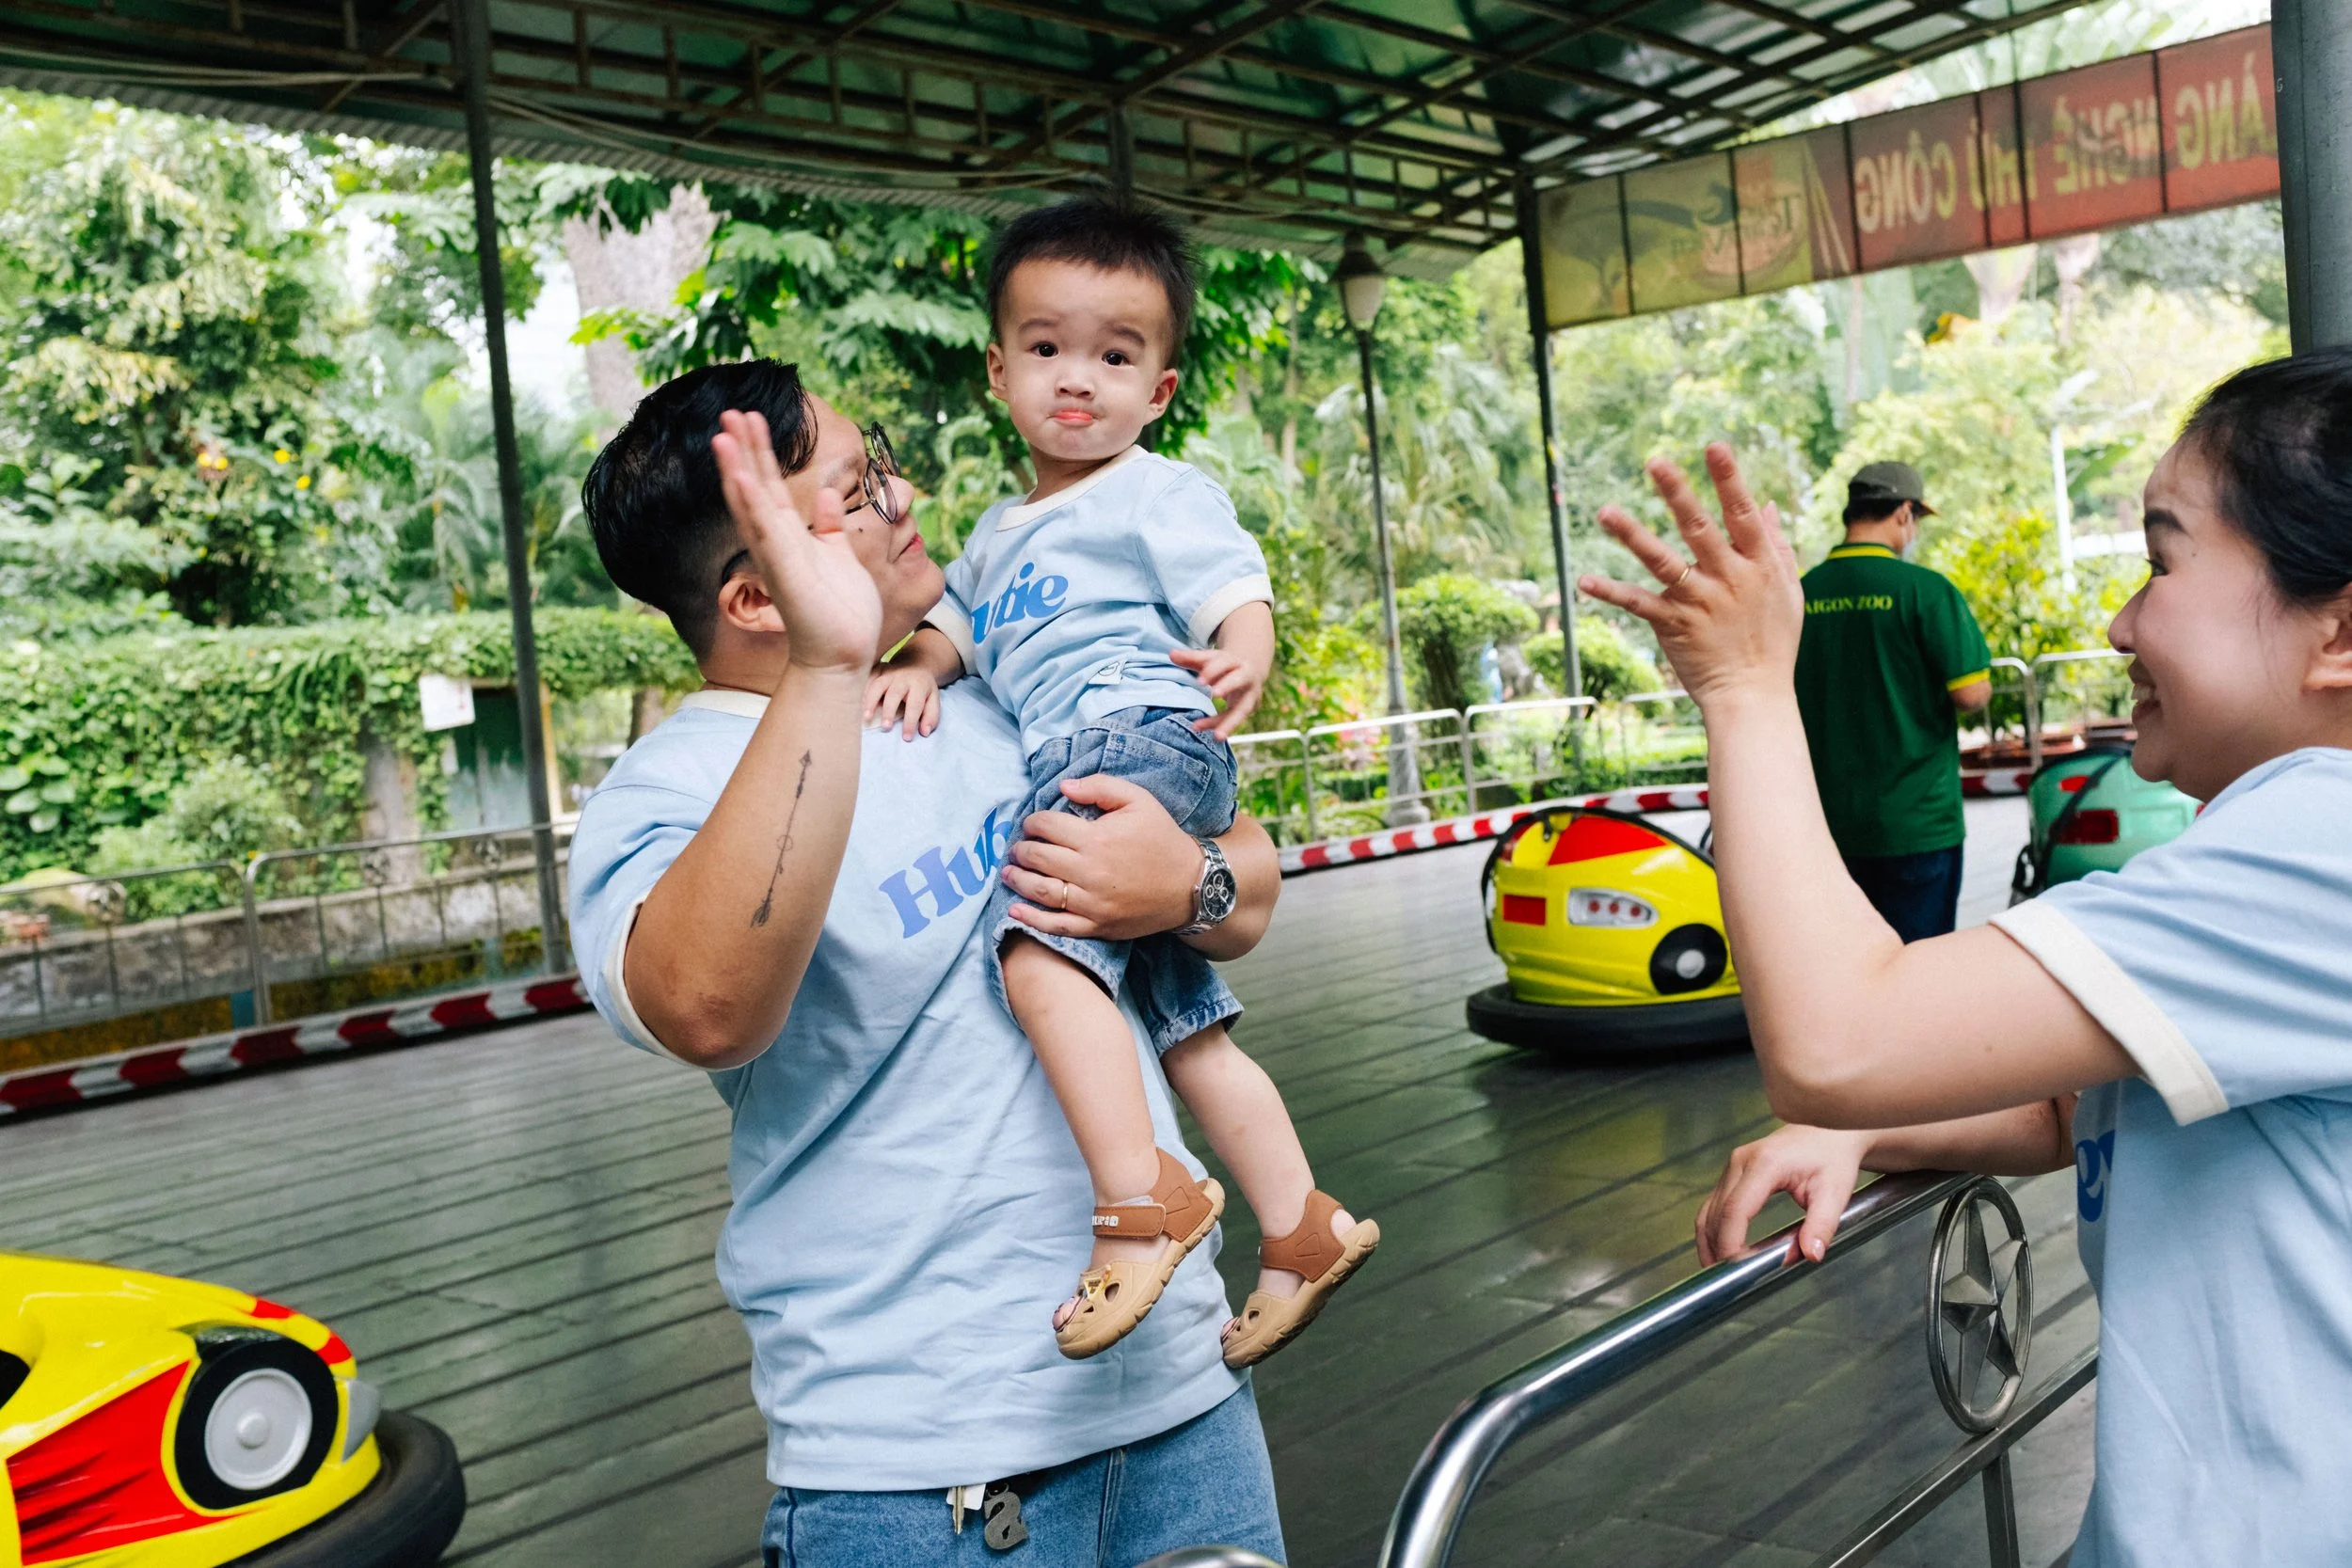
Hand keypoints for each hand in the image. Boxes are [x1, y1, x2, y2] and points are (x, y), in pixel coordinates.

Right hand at [710, 409, 881, 676]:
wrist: (843, 654)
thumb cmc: (840, 611)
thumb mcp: (839, 555)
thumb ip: (831, 525)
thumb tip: (826, 495)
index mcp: (790, 537)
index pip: (769, 485)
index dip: (760, 451)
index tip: (751, 418)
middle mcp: (776, 543)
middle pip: (754, 486)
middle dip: (743, 449)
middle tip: (729, 411)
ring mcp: (777, 557)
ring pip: (752, 504)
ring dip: (737, 468)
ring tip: (723, 434)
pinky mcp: (784, 573)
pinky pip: (765, 534)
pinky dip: (751, 505)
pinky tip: (741, 477)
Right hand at [864, 663, 939, 739]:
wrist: (916, 664)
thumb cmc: (923, 689)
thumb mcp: (933, 700)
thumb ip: (931, 716)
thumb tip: (924, 732)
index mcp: (919, 685)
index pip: (915, 705)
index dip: (911, 722)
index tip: (906, 737)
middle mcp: (903, 678)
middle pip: (895, 693)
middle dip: (889, 711)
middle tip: (885, 727)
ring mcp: (889, 672)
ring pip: (878, 685)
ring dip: (871, 701)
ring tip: (866, 717)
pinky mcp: (878, 669)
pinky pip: (867, 679)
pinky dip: (862, 691)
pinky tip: (858, 705)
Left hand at [1001, 775, 1198, 940]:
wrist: (1192, 885)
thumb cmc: (1163, 839)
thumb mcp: (1139, 801)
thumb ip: (1100, 787)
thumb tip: (1063, 787)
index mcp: (1097, 838)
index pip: (1046, 826)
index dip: (1033, 822)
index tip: (1033, 823)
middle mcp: (1089, 871)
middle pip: (1038, 858)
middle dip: (1022, 850)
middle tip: (1019, 848)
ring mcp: (1091, 902)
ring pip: (1040, 891)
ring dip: (1018, 880)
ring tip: (1009, 873)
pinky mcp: (1096, 925)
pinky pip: (1056, 926)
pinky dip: (1031, 920)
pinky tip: (1014, 911)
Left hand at [1172, 647, 1264, 739]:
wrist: (1250, 670)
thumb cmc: (1224, 665)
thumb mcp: (1209, 659)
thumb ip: (1191, 658)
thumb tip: (1171, 654)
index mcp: (1235, 661)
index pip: (1224, 663)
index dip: (1212, 671)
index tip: (1200, 681)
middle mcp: (1246, 676)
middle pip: (1239, 680)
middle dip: (1227, 685)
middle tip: (1215, 693)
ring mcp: (1249, 695)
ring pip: (1242, 709)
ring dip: (1230, 723)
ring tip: (1218, 736)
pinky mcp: (1247, 709)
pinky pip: (1233, 719)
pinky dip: (1220, 726)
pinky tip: (1205, 730)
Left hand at [1577, 443, 1802, 711]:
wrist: (1754, 695)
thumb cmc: (1774, 641)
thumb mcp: (1789, 590)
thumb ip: (1777, 545)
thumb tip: (1768, 504)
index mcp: (1758, 564)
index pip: (1743, 513)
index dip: (1729, 479)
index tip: (1713, 446)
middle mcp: (1729, 578)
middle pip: (1700, 529)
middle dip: (1677, 494)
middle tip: (1654, 461)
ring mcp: (1699, 602)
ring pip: (1663, 562)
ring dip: (1633, 536)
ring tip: (1605, 512)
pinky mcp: (1674, 625)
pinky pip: (1638, 605)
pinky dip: (1611, 593)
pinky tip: (1584, 581)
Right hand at [1694, 1124, 1872, 1266]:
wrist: (1827, 1131)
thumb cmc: (1833, 1158)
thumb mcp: (1835, 1192)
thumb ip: (1823, 1224)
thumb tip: (1811, 1255)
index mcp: (1764, 1164)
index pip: (1736, 1210)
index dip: (1731, 1243)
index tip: (1738, 1270)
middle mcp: (1740, 1162)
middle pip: (1717, 1214)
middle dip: (1720, 1249)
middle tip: (1732, 1281)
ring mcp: (1733, 1166)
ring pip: (1709, 1211)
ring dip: (1710, 1243)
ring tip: (1722, 1273)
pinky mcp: (1732, 1173)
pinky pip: (1713, 1205)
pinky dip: (1713, 1231)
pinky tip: (1721, 1252)